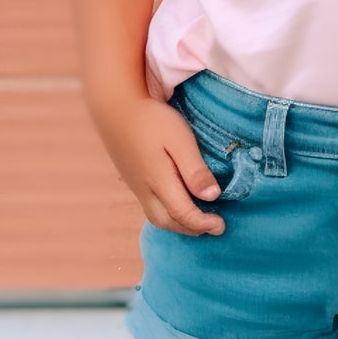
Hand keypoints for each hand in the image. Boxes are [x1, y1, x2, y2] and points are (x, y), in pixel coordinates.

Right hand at [86, 91, 228, 236]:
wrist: (116, 109)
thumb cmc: (153, 121)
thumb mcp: (180, 141)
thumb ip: (194, 170)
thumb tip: (212, 196)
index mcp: (158, 182)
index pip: (182, 214)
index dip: (203, 223)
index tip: (221, 225)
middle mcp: (145, 190)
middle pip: (168, 222)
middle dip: (191, 229)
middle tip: (214, 227)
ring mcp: (136, 186)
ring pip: (157, 217)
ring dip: (179, 224)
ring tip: (199, 221)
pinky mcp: (133, 179)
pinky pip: (151, 207)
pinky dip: (168, 215)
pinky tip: (178, 205)